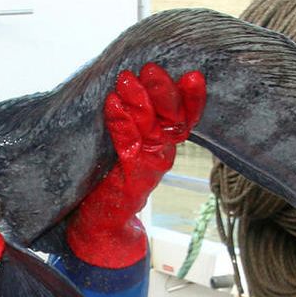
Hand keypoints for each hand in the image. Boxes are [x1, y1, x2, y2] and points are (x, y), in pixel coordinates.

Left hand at [65, 62, 206, 268]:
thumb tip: (129, 80)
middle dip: (164, 92)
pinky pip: (129, 147)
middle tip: (152, 68)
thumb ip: (134, 120)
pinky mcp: (131, 179)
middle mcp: (162, 154)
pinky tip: (113, 105)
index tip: (194, 75)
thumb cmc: (111, 180)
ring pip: (152, 130)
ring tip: (127, 79)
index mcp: (163, 143)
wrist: (102, 228)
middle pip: (173, 119)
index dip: (193, 98)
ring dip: (140, 103)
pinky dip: (122, 124)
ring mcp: (148, 167)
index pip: (185, 117)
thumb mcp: (128, 145)